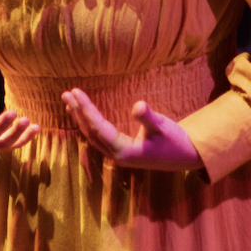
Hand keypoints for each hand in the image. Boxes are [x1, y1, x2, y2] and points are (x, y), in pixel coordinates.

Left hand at [61, 90, 201, 171]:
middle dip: (78, 113)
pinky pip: (99, 138)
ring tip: (69, 102)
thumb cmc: (175, 141)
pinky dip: (89, 125)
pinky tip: (83, 116)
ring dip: (80, 119)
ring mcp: (118, 155)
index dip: (86, 110)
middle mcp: (117, 155)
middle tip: (65, 94)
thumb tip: (138, 105)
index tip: (76, 93)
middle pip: (91, 133)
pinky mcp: (121, 151)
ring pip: (93, 136)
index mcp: (125, 151)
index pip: (99, 128)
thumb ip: (148, 118)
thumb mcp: (163, 127)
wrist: (185, 157)